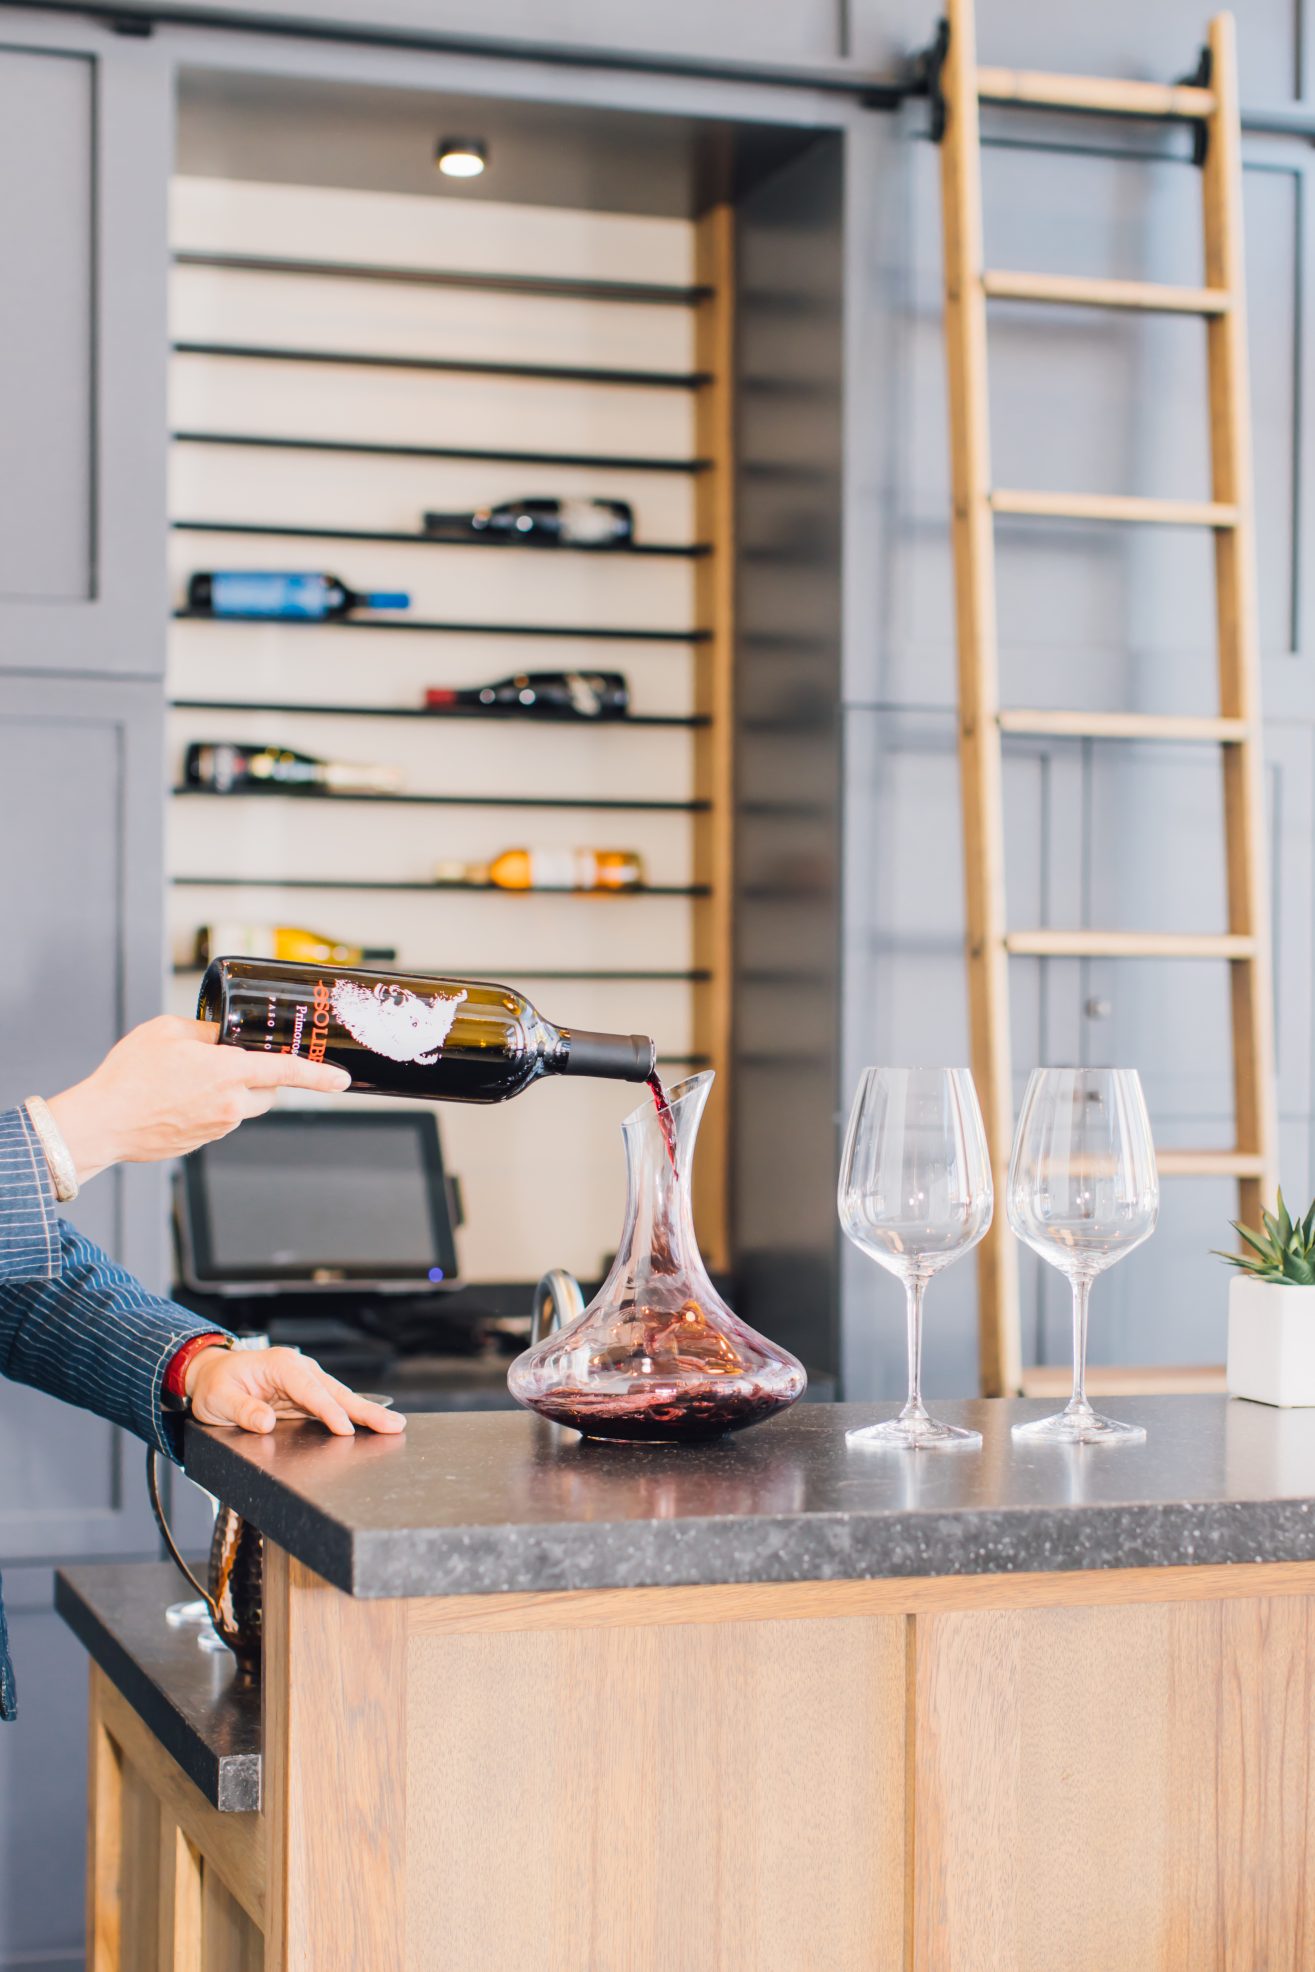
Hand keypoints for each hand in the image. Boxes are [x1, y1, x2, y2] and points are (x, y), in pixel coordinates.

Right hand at [45, 1015, 350, 1182]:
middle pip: (268, 1090)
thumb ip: (205, 1029)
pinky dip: (209, 1107)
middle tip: (228, 1060)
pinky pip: (220, 1120)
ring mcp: (218, 1127)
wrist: (102, 1123)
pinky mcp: (203, 1142)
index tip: (342, 1079)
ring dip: (232, 1091)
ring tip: (188, 1080)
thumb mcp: (166, 1031)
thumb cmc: (129, 1077)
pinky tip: (177, 1098)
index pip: (286, 1071)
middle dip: (260, 1075)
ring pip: (244, 1106)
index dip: (319, 1075)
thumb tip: (223, 1034)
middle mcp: (230, 1104)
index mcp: (228, 1073)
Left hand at [187, 1345, 404, 1437]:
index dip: (329, 1410)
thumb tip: (265, 1422)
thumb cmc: (214, 1385)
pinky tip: (372, 1424)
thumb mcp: (218, 1399)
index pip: (310, 1389)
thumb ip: (242, 1410)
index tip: (345, 1429)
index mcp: (280, 1366)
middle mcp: (298, 1370)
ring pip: (341, 1398)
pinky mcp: (306, 1395)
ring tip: (393, 1426)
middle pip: (336, 1392)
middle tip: (393, 1424)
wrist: (212, 1374)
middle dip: (365, 1409)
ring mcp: (305, 1381)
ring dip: (367, 1413)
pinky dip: (354, 1415)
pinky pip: (333, 1405)